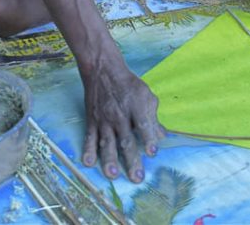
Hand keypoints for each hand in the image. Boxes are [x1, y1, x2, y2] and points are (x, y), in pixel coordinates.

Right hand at [80, 64, 164, 181]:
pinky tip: (88, 163)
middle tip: (136, 177)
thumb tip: (161, 136)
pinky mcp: (92, 121)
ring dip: (109, 160)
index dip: (148, 138)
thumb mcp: (146, 95)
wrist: (103, 71)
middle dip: (131, 160)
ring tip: (112, 175)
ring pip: (107, 142)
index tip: (152, 152)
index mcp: (136, 106)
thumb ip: (153, 117)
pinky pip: (89, 137)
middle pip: (126, 140)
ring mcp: (104, 119)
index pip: (143, 124)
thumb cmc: (128, 85)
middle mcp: (120, 114)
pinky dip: (88, 150)